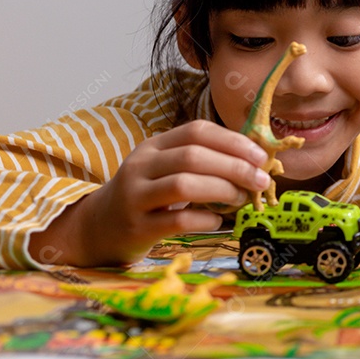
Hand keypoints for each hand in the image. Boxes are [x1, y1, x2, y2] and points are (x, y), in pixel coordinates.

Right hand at [29, 120, 271, 267]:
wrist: (98, 227)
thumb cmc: (147, 194)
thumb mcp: (166, 167)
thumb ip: (202, 160)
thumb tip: (254, 160)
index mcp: (154, 145)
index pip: (196, 131)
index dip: (233, 141)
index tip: (260, 156)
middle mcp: (141, 166)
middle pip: (193, 156)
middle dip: (235, 167)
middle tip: (260, 180)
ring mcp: (135, 196)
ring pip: (184, 185)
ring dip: (222, 190)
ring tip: (241, 198)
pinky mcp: (136, 227)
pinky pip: (177, 220)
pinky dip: (205, 219)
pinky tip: (218, 220)